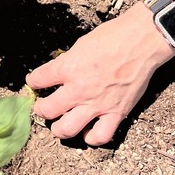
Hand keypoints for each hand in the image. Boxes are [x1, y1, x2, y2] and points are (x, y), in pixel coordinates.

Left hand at [25, 4, 173, 144]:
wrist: (141, 42)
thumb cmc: (112, 37)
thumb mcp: (80, 44)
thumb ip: (68, 62)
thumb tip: (59, 73)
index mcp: (68, 68)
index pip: (39, 79)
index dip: (33, 81)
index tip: (34, 82)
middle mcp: (79, 89)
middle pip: (47, 110)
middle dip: (40, 109)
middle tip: (42, 107)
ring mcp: (98, 104)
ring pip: (67, 129)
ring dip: (58, 129)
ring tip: (58, 125)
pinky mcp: (116, 113)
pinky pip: (100, 136)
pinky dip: (90, 138)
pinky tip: (87, 131)